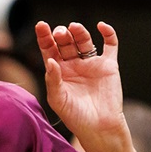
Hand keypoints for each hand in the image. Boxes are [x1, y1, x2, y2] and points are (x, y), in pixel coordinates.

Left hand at [34, 21, 126, 145]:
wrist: (99, 126)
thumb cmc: (75, 116)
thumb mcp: (58, 99)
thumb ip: (53, 80)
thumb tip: (50, 61)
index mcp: (58, 72)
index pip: (49, 50)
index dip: (44, 37)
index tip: (40, 25)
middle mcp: (73, 65)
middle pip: (66, 43)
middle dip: (61, 35)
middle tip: (60, 33)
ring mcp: (91, 64)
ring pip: (84, 41)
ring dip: (79, 32)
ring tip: (73, 28)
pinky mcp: (109, 65)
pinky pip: (110, 45)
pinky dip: (108, 33)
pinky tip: (101, 26)